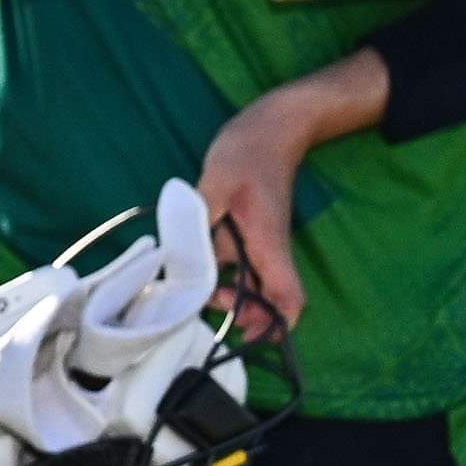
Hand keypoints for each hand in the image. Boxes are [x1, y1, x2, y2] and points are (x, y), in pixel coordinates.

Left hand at [196, 82, 335, 327]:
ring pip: (251, 284)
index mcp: (268, 244)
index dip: (277, 323)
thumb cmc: (248, 153)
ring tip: (192, 296)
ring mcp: (258, 243)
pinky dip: (219, 276)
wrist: (271, 128)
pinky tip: (189, 270)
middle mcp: (268, 250)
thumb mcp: (217, 182)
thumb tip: (178, 249)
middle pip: (269, 299)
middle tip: (208, 311)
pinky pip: (237, 265)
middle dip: (245, 316)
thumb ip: (199, 216)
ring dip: (228, 297)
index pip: (288, 295)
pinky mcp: (247, 233)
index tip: (251, 336)